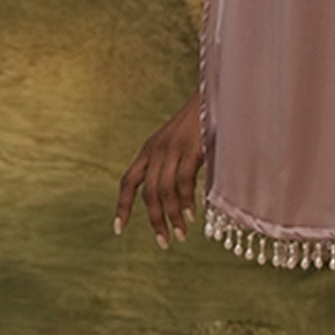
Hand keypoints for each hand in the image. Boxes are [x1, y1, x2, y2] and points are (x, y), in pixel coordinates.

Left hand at [114, 90, 204, 248]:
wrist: (216, 92)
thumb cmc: (203, 120)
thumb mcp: (182, 143)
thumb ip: (176, 166)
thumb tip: (182, 198)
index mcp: (149, 149)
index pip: (128, 181)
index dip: (122, 206)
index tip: (119, 229)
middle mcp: (156, 149)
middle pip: (147, 193)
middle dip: (154, 220)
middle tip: (164, 242)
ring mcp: (173, 148)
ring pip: (164, 191)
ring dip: (172, 216)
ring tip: (180, 234)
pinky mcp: (192, 148)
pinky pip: (183, 181)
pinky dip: (186, 201)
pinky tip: (192, 215)